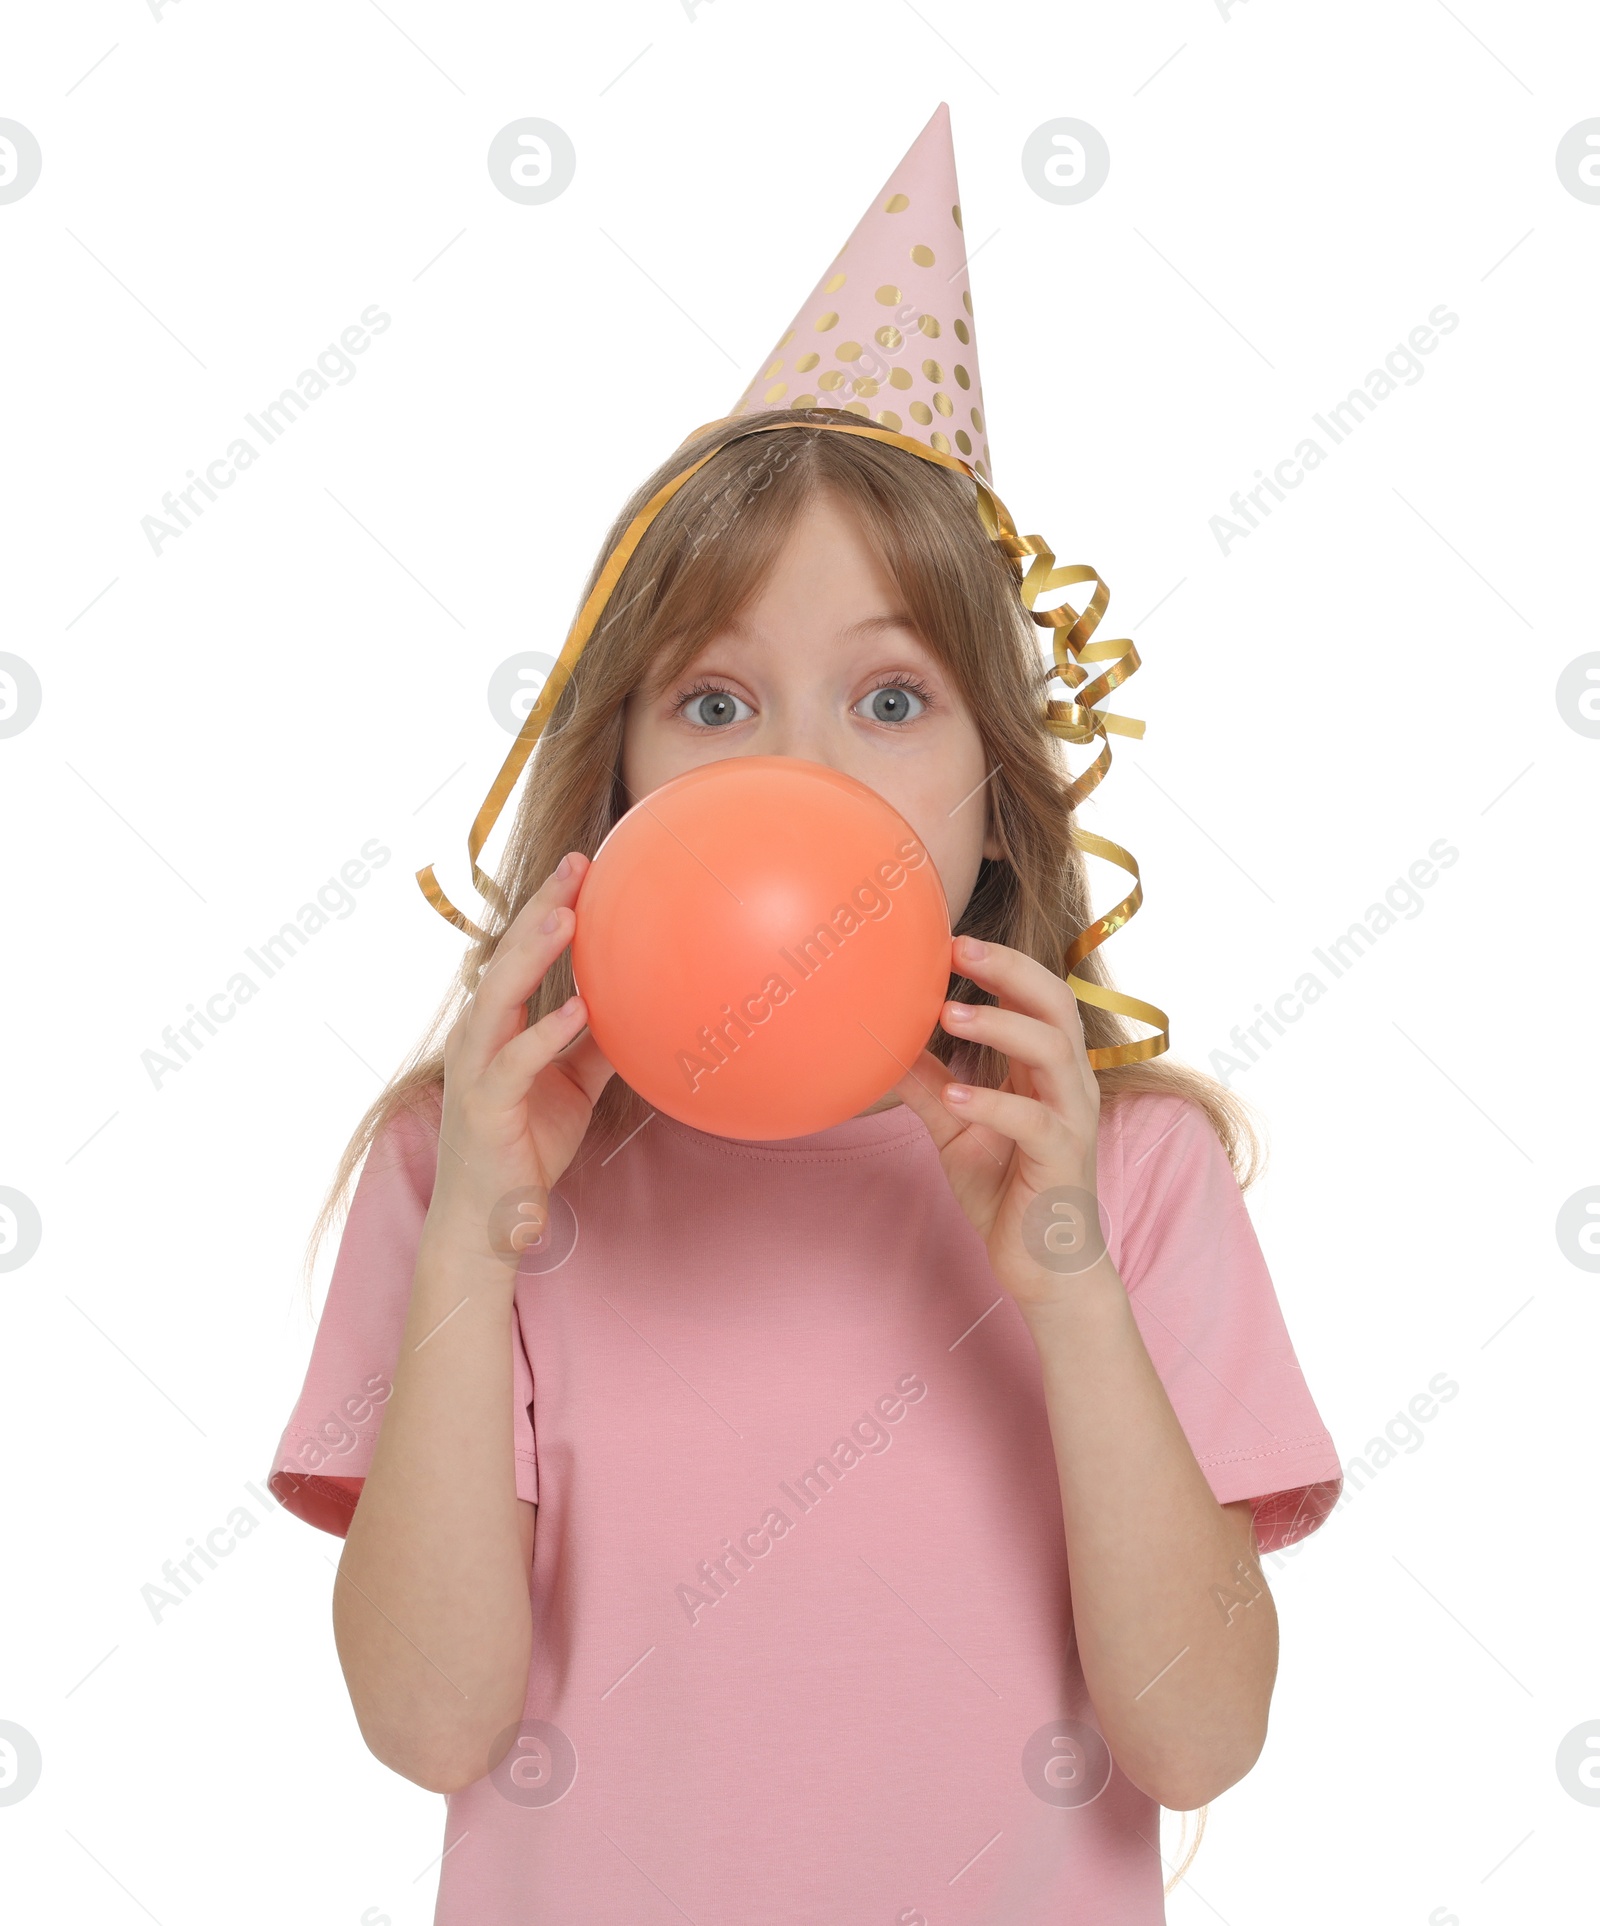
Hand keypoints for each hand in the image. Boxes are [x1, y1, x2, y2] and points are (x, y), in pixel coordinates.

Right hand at [425, 852, 614, 1267]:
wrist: (487, 1220)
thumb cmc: (525, 1148)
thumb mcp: (573, 1086)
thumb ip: (596, 1045)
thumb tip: (638, 1008)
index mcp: (496, 1025)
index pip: (520, 951)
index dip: (548, 906)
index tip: (583, 866)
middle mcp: (478, 1036)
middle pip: (505, 956)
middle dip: (540, 907)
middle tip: (576, 865)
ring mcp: (475, 1068)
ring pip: (498, 996)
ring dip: (532, 954)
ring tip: (568, 916)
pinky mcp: (484, 1105)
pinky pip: (515, 1061)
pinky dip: (545, 1032)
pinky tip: (577, 1009)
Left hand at [891, 934, 1108, 1312]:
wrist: (1045, 1266)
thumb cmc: (1006, 1191)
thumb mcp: (955, 1130)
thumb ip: (927, 1086)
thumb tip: (879, 1046)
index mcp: (1047, 1070)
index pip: (1038, 998)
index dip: (1002, 965)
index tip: (950, 941)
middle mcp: (1069, 1084)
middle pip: (1056, 1005)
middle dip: (1010, 971)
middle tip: (958, 948)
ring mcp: (1071, 1119)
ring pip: (1053, 1051)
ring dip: (1000, 1027)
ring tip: (947, 1015)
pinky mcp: (1062, 1159)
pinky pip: (1035, 1121)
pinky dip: (994, 1102)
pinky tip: (954, 1095)